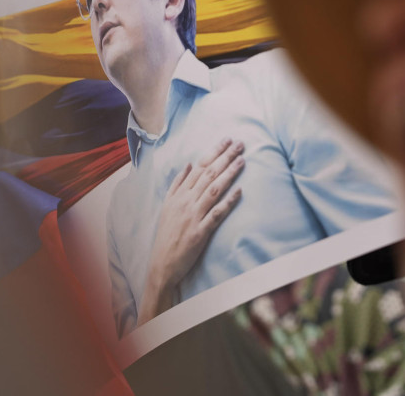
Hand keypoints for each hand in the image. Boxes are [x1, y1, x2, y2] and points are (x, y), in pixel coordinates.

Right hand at [137, 138, 244, 322]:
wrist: (162, 264)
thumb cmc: (167, 234)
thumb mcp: (167, 206)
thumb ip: (177, 184)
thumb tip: (187, 164)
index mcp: (178, 194)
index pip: (199, 167)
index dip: (214, 153)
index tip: (227, 140)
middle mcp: (186, 202)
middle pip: (208, 174)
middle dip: (225, 157)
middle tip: (240, 144)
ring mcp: (193, 216)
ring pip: (213, 189)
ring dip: (229, 173)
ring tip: (242, 160)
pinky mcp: (201, 232)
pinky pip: (217, 213)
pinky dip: (228, 201)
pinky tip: (240, 190)